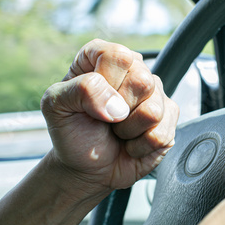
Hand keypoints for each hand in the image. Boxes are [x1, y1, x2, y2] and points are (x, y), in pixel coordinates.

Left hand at [41, 39, 178, 194]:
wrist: (87, 168)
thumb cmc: (72, 132)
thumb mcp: (56, 105)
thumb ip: (80, 90)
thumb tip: (118, 106)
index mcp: (102, 57)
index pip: (118, 56)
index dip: (106, 82)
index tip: (90, 101)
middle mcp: (133, 70)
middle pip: (142, 81)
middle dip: (118, 110)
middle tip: (105, 119)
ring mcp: (154, 94)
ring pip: (154, 110)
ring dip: (129, 131)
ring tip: (118, 131)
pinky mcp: (169, 118)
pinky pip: (162, 133)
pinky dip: (140, 146)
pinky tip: (131, 143)